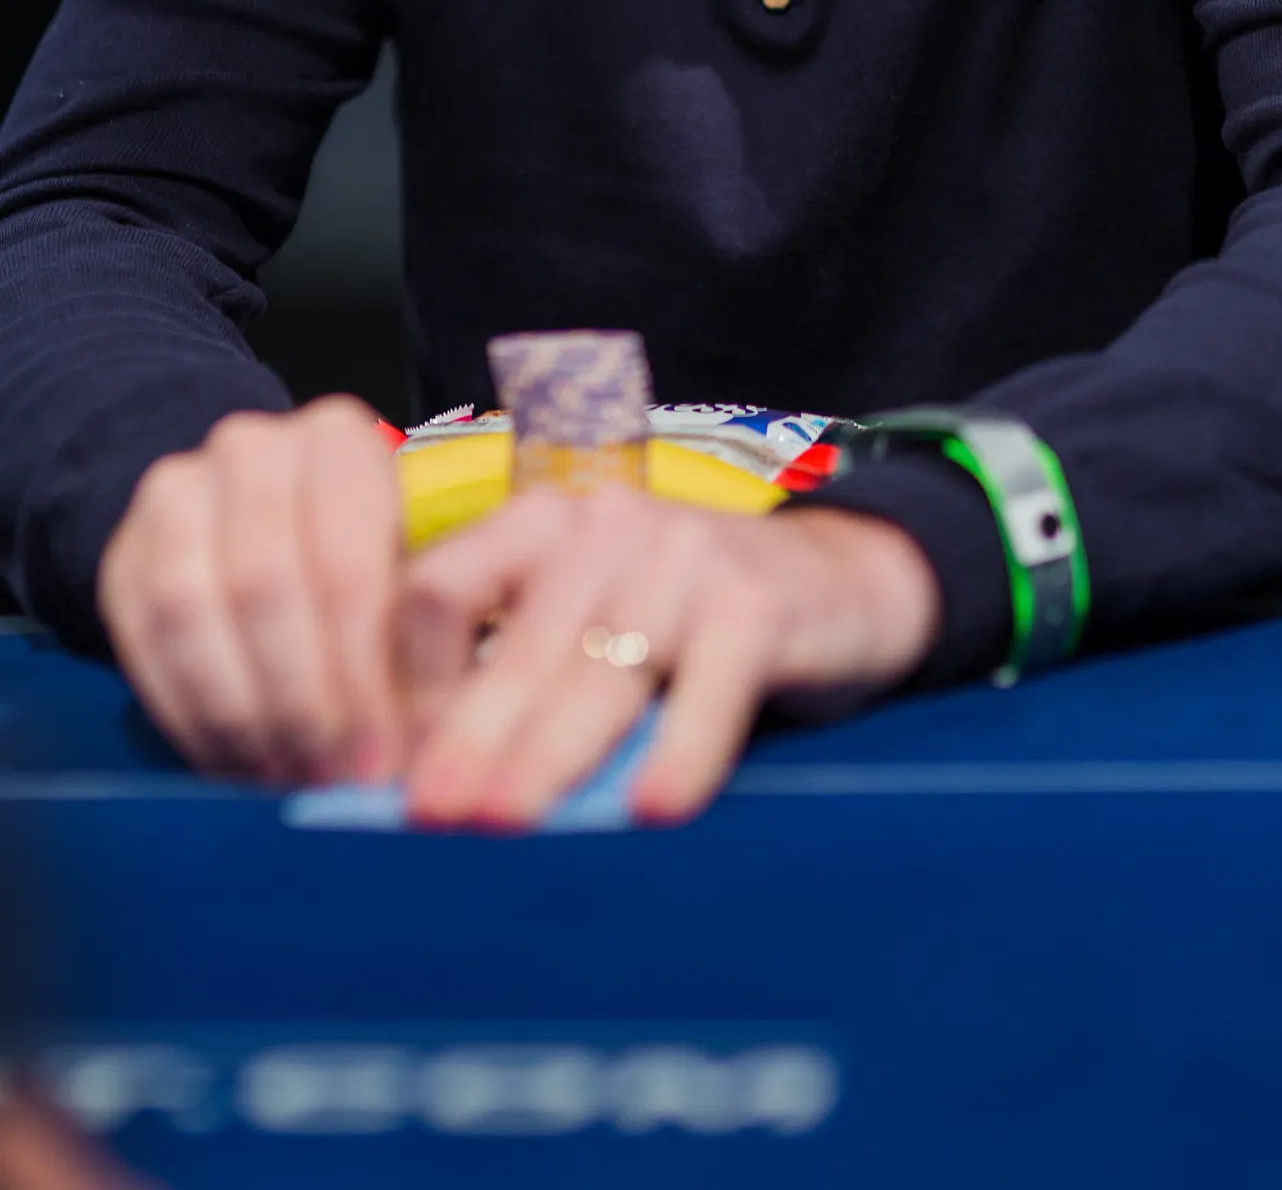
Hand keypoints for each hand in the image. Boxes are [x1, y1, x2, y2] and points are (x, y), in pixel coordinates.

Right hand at [97, 397, 402, 785]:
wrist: (275, 517)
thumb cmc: (377, 553)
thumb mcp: (423, 563)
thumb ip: (428, 624)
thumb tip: (435, 731)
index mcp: (340, 439)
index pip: (347, 564)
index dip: (362, 673)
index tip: (380, 754)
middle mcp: (254, 448)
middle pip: (266, 586)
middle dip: (301, 702)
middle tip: (331, 779)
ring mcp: (179, 493)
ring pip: (194, 611)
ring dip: (242, 714)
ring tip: (286, 776)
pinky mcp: (127, 551)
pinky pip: (146, 641)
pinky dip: (191, 715)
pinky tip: (236, 762)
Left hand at [398, 488, 940, 828]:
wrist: (839, 582)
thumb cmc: (687, 619)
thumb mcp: (592, 619)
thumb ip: (520, 670)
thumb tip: (421, 778)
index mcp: (545, 523)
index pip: (441, 588)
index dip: (403, 682)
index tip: (380, 768)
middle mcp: (609, 526)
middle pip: (520, 642)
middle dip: (469, 736)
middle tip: (425, 814)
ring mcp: (687, 558)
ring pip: (605, 668)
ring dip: (552, 751)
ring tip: (507, 820)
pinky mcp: (758, 602)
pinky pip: (712, 682)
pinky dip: (682, 748)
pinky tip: (653, 807)